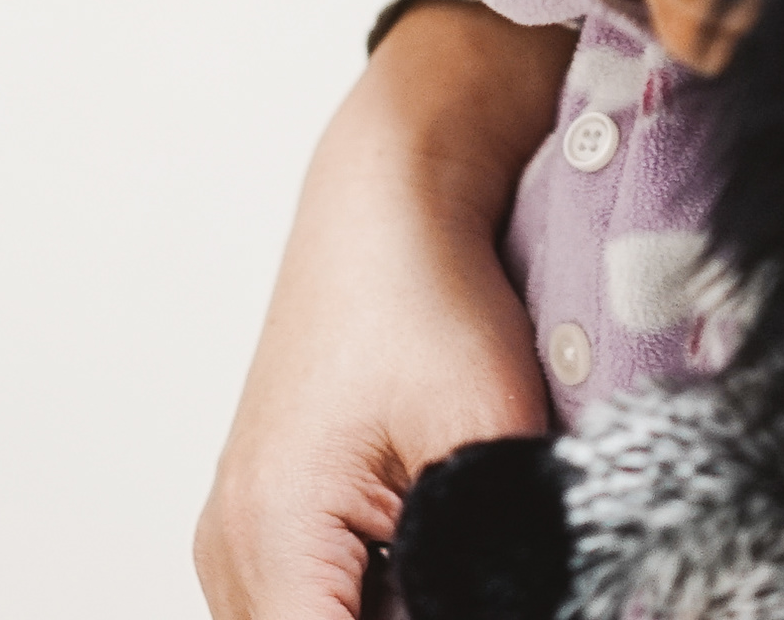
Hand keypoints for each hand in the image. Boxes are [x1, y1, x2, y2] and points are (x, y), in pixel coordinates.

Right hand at [196, 0, 574, 619]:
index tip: (492, 590)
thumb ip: (503, 558)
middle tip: (490, 571)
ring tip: (464, 554)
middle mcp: (232, 545)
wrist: (382, 206)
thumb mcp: (489, 437)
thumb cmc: (424, 293)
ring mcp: (236, 536)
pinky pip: (306, 603)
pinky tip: (430, 560)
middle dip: (411, 619)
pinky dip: (369, 600)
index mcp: (274, 533)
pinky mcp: (262, 522)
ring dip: (390, 610)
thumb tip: (551, 604)